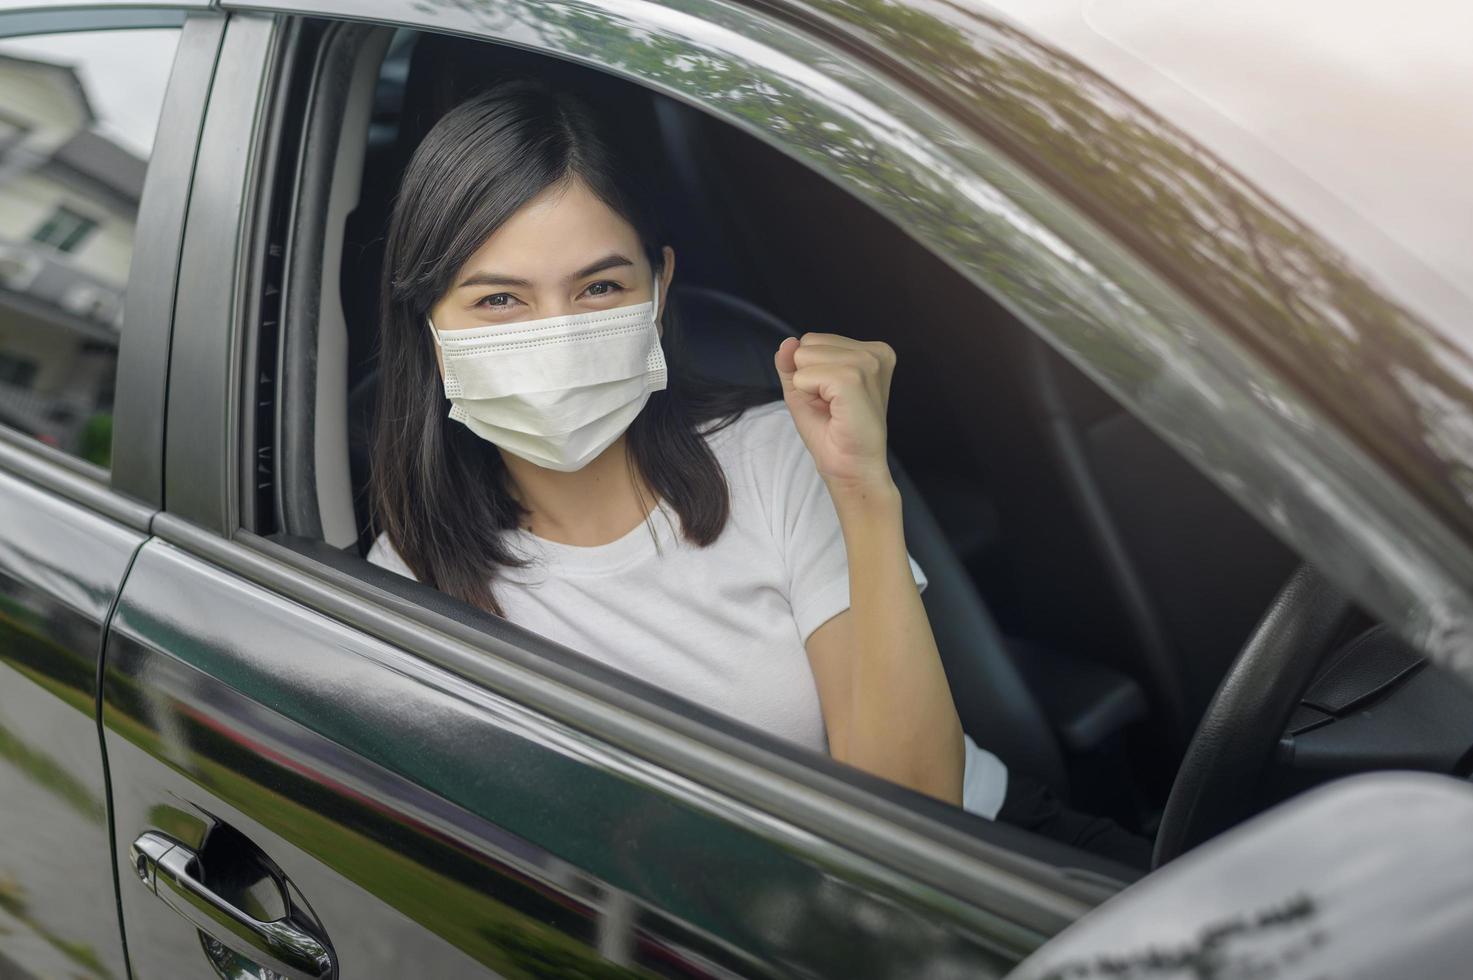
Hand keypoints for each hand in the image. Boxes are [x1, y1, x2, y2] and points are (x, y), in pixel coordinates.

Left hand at [775, 332, 896, 496]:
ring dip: (809, 387)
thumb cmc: (834, 434)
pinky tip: (833, 412)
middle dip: (809, 376)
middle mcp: (875, 352)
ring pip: (804, 355)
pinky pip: (806, 374)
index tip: (833, 398)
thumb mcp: (805, 390)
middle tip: (832, 406)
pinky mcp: (854, 378)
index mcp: (871, 351)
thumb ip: (793, 364)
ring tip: (834, 409)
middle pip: (808, 342)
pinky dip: (808, 395)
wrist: (851, 469)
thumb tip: (786, 342)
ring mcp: (867, 363)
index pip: (813, 339)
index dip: (811, 372)